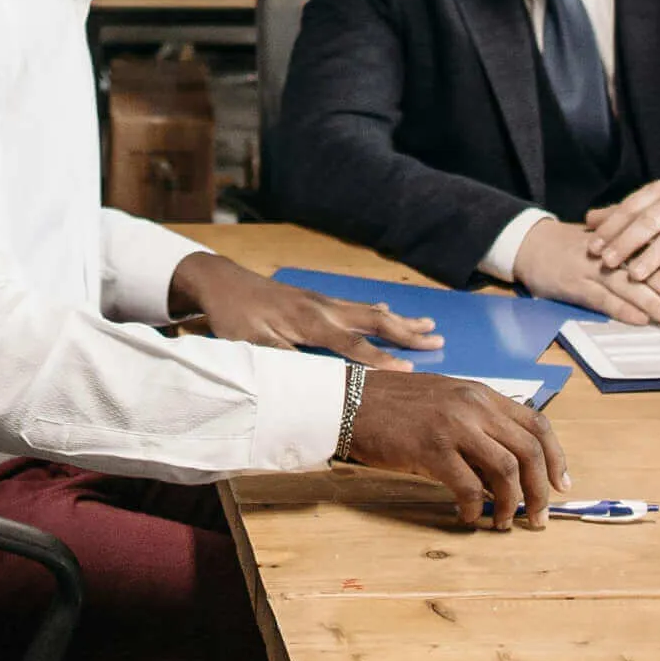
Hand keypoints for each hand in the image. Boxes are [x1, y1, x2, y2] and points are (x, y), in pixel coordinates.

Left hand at [168, 250, 437, 367]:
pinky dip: (377, 311)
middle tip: (440, 340)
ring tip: (430, 326)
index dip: (382, 360)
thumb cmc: (233, 316)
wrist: (219, 281)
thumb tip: (311, 379)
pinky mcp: (316, 300)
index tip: (411, 372)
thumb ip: (283, 360)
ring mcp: (322, 301)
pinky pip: (356, 306)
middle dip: (407, 333)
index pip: (354, 346)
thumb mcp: (251, 343)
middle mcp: (323, 309)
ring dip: (400, 320)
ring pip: (369, 311)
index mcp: (310, 323)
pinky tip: (387, 310)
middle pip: (374, 321)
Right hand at [338, 367, 565, 528]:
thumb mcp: (444, 405)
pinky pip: (468, 487)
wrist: (348, 401)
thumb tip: (503, 474)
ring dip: (511, 504)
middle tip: (538, 518)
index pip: (537, 425)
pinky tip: (466, 516)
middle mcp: (473, 405)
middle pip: (529, 451)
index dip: (556, 459)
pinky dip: (474, 508)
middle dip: (540, 491)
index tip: (560, 485)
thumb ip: (476, 429)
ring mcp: (453, 425)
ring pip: (506, 470)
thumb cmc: (394, 407)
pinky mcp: (431, 448)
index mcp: (480, 394)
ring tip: (504, 523)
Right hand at [513, 214, 659, 325]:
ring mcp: (591, 269)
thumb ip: (632, 254)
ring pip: (628, 286)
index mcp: (621, 242)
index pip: (657, 256)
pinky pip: (601, 298)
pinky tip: (639, 320)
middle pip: (648, 271)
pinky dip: (621, 309)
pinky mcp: (574, 284)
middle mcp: (610, 254)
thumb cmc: (572, 246)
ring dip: (652, 302)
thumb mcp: (604, 243)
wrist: (530, 243)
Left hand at [584, 178, 659, 289]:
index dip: (611, 228)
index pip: (631, 208)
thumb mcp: (656, 206)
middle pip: (649, 222)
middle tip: (608, 261)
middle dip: (626, 242)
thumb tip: (589, 220)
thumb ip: (624, 214)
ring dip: (652, 256)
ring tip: (635, 274)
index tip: (593, 247)